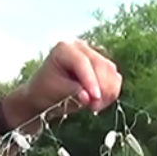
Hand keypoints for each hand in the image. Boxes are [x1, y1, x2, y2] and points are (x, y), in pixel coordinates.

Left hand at [7, 39, 122, 123]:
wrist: (42, 96)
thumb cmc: (44, 92)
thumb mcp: (57, 93)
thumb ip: (75, 94)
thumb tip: (89, 97)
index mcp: (64, 48)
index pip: (82, 62)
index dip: (91, 81)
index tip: (95, 98)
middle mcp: (81, 47)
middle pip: (101, 65)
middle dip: (101, 88)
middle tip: (94, 108)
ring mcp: (93, 55)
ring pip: (111, 71)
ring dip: (108, 91)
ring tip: (95, 107)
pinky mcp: (101, 66)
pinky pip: (114, 78)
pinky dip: (111, 92)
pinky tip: (100, 103)